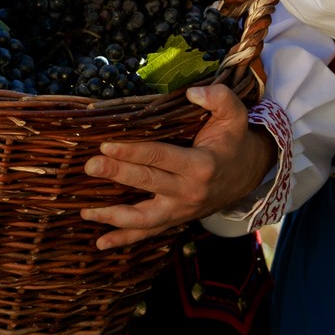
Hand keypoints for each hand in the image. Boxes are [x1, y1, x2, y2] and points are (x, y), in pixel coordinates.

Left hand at [81, 85, 277, 248]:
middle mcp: (190, 192)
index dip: (133, 151)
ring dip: (114, 216)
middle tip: (90, 166)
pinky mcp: (176, 220)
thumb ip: (219, 97)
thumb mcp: (235, 113)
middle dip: (117, 175)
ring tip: (85, 211)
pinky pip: (148, 233)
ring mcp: (182, 210)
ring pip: (144, 218)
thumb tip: (192, 92)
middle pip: (148, 183)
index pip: (161, 157)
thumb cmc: (234, 140)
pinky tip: (100, 242)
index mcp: (201, 165)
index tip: (106, 145)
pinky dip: (124, 239)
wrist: (248, 174)